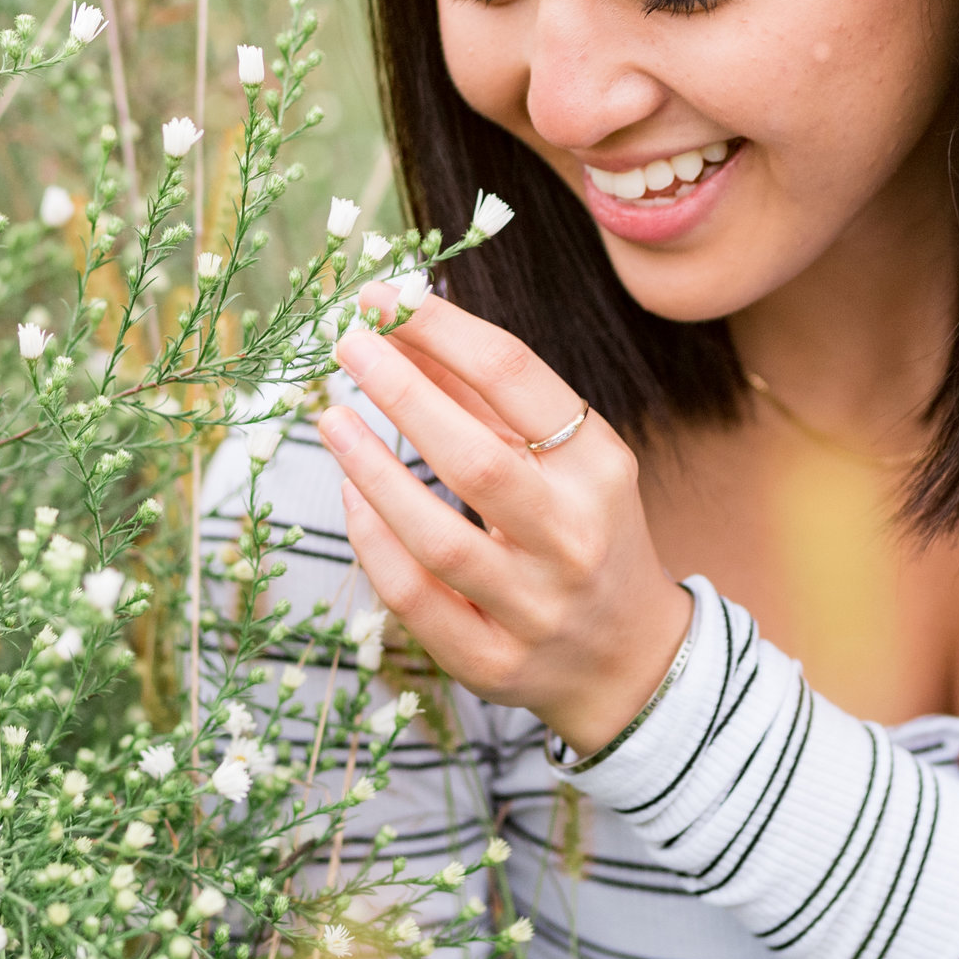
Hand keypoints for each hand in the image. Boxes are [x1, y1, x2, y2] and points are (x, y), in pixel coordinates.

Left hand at [316, 283, 693, 756]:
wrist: (629, 658)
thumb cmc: (584, 531)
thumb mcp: (562, 458)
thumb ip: (484, 398)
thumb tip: (401, 324)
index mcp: (598, 469)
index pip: (515, 378)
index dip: (440, 327)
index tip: (382, 296)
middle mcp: (572, 538)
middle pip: (476, 459)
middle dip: (401, 391)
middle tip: (346, 344)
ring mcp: (533, 608)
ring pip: (438, 539)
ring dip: (372, 469)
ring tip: (329, 416)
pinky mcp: (492, 662)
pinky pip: (414, 598)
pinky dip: (373, 540)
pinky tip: (349, 493)